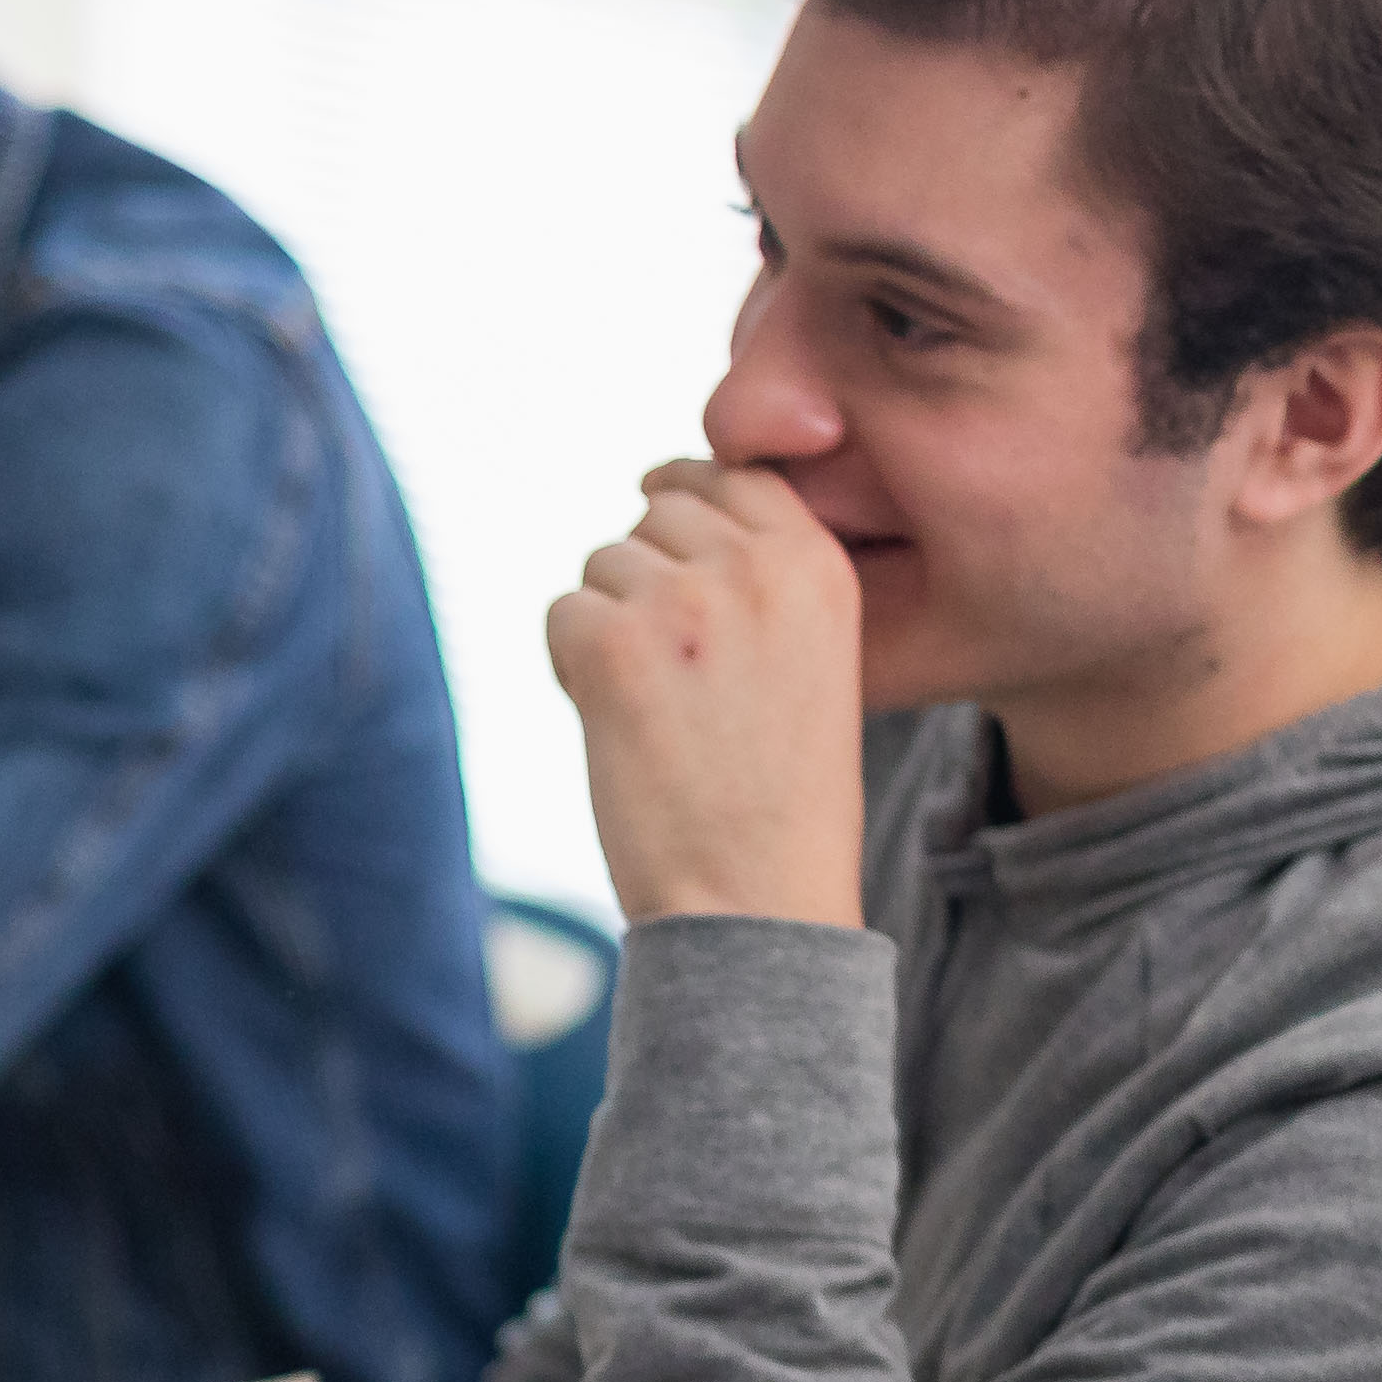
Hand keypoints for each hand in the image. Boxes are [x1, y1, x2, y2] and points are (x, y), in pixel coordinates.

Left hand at [543, 456, 865, 927]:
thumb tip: (661, 490)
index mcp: (821, 566)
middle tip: (678, 678)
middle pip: (659, 511)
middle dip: (648, 577)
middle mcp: (756, 566)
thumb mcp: (812, 660)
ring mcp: (683, 600)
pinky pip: (561, 613)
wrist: (758, 906)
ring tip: (660, 716)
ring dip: (610, 629)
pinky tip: (620, 730)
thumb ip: (759, 576)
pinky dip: (571, 670)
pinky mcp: (613, 645)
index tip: (679, 561)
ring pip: (603, 563)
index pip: (735, 474)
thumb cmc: (781, 803)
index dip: (690, 507)